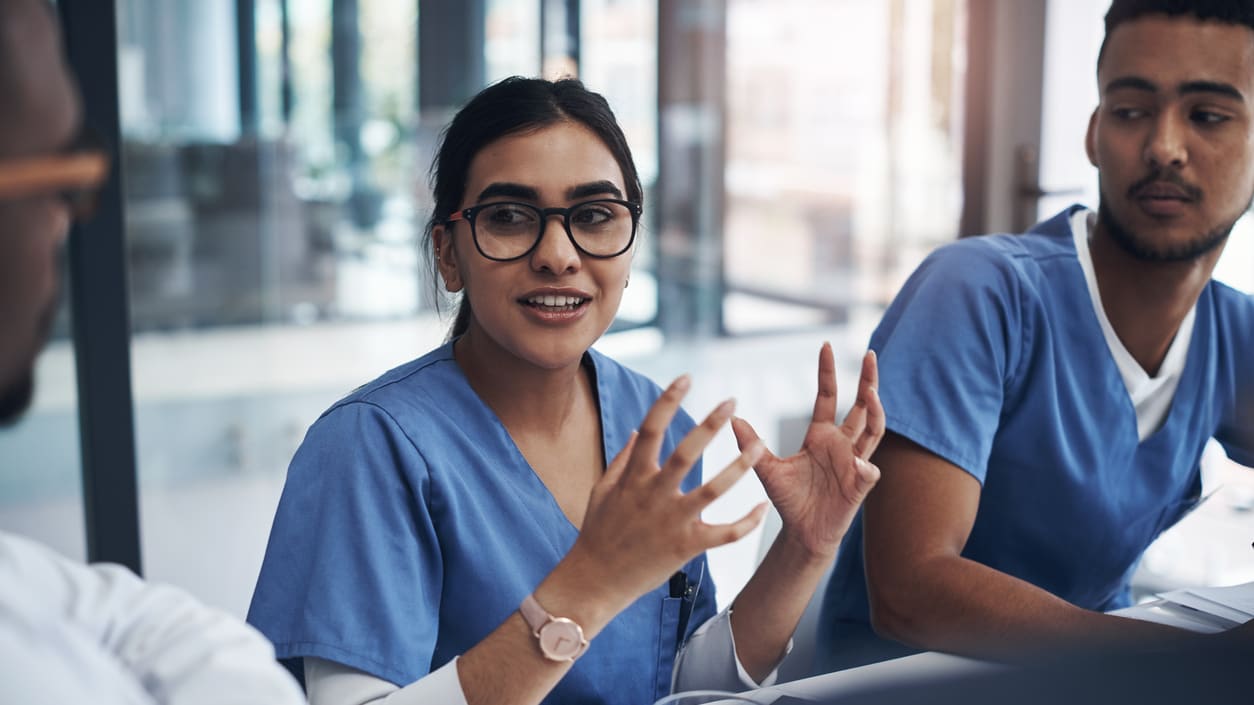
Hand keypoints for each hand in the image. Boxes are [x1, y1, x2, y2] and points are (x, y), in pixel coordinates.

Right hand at [568, 376, 767, 609]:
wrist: (595, 581)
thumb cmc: (597, 533)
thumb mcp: (602, 491)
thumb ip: (622, 459)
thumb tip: (637, 429)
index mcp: (633, 477)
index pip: (651, 429)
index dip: (667, 401)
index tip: (685, 378)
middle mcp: (654, 495)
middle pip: (686, 452)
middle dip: (710, 424)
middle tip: (731, 401)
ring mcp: (671, 521)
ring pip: (713, 490)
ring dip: (739, 466)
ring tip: (760, 446)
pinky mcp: (686, 547)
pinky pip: (724, 534)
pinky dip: (747, 522)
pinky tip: (763, 507)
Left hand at [731, 343, 883, 558]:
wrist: (802, 534)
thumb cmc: (789, 500)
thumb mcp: (767, 469)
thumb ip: (752, 446)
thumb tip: (732, 419)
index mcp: (821, 435)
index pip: (828, 396)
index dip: (828, 372)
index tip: (826, 345)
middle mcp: (842, 444)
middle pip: (862, 406)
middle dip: (868, 380)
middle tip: (870, 354)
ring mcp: (855, 463)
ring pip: (874, 431)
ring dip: (876, 412)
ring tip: (872, 394)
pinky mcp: (859, 487)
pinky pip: (868, 472)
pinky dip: (866, 467)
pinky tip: (860, 464)